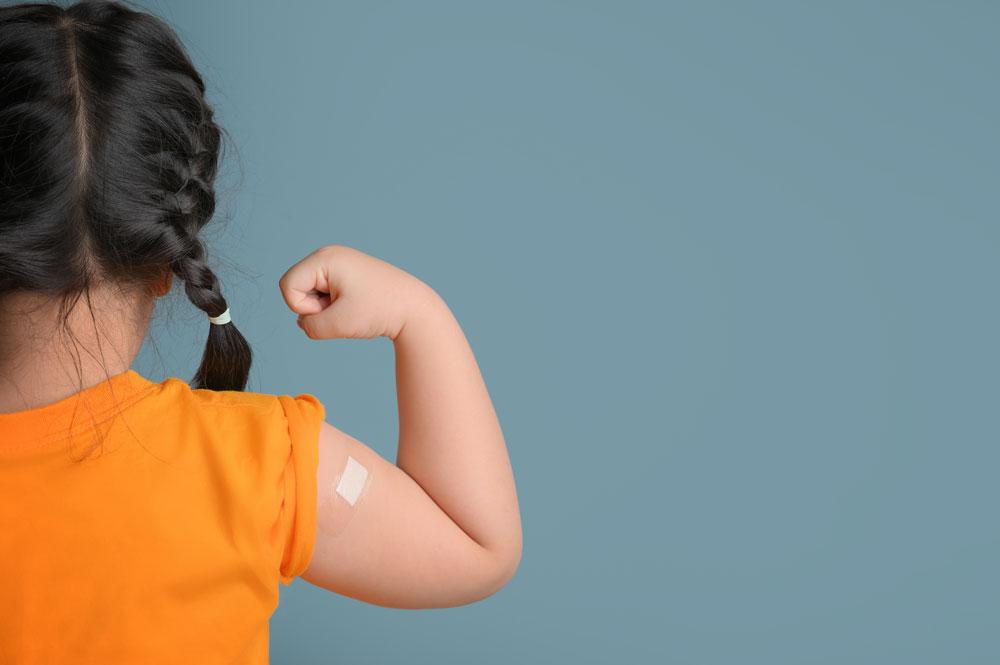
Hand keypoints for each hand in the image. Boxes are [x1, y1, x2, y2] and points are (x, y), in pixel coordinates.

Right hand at [279, 244, 433, 340]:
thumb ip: (310, 326)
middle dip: (314, 307)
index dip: (303, 307)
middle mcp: (329, 255)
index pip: (288, 286)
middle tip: (345, 310)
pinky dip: (334, 307)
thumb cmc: (381, 311)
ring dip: (325, 309)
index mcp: (325, 258)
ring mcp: (337, 264)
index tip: (332, 309)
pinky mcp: (345, 275)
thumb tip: (303, 322)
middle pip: (296, 288)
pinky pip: (323, 295)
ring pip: (309, 294)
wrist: (414, 308)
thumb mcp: (339, 324)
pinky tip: (355, 306)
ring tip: (352, 308)